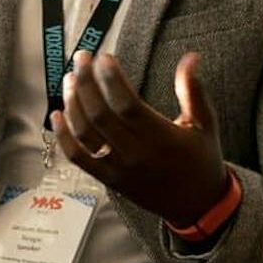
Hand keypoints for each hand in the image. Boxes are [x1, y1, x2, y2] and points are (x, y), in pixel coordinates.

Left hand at [53, 50, 229, 227]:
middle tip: (81, 59)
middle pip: (100, 115)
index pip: (128, 105)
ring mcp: (119, 169)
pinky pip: (79, 159)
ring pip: (86, 134)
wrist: (198, 205)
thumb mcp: (205, 124)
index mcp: (161, 138)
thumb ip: (193, 90)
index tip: (104, 57)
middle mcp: (137, 154)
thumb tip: (191, 57)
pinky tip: (57, 115)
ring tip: (70, 79)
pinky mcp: (109, 180)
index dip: (112, 80)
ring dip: (73, 104)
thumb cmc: (202, 160)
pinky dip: (64, 137)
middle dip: (86, 83)